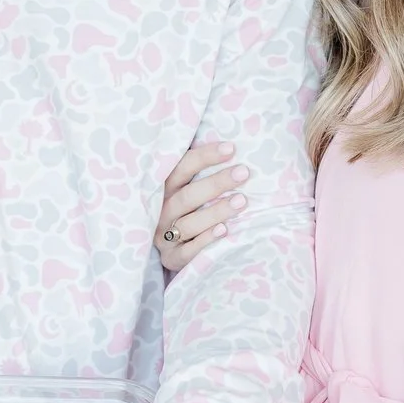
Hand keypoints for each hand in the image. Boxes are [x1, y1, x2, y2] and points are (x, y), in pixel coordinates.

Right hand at [155, 142, 249, 271]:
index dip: (204, 157)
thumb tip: (231, 145)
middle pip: (187, 196)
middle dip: (216, 183)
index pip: (181, 168)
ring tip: (242, 201)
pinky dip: (205, 240)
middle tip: (243, 172)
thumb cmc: (185, 210)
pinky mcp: (171, 258)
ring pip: (189, 223)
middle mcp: (160, 211)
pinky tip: (224, 230)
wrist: (169, 249)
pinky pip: (187, 251)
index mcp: (162, 189)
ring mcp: (164, 236)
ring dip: (216, 212)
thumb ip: (197, 172)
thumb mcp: (184, 188)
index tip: (231, 148)